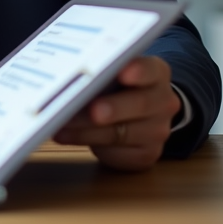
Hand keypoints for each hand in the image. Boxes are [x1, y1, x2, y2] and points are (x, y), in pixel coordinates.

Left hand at [53, 56, 181, 171]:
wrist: (139, 115)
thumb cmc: (118, 87)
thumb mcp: (114, 72)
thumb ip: (101, 70)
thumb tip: (67, 72)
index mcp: (156, 73)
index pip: (151, 69)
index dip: (139, 71)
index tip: (123, 72)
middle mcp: (163, 101)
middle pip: (140, 104)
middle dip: (113, 107)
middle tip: (93, 110)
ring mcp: (158, 130)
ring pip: (121, 132)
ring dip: (87, 130)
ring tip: (60, 125)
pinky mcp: (146, 154)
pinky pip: (117, 152)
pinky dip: (88, 144)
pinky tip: (67, 136)